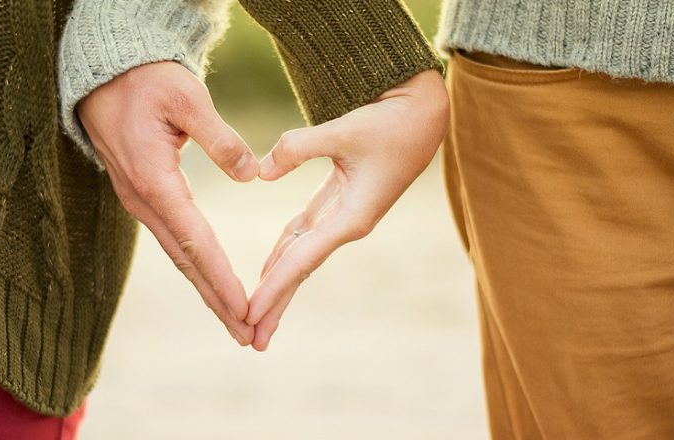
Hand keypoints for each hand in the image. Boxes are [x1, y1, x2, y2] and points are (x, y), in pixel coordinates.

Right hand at [76, 61, 259, 344]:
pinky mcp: (143, 195)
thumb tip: (251, 175)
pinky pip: (172, 239)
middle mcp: (143, 200)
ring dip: (206, 289)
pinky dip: (195, 266)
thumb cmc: (146, 80)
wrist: (103, 74)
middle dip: (217, 300)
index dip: (221, 277)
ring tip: (235, 320)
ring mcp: (139, 201)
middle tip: (247, 334)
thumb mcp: (186, 97)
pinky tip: (210, 281)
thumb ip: (220, 137)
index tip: (245, 308)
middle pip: (185, 261)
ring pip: (178, 255)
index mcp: (155, 180)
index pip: (195, 240)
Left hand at [246, 69, 449, 350]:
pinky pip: (304, 234)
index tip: (249, 315)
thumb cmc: (391, 122)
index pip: (302, 261)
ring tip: (255, 314)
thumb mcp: (344, 130)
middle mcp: (347, 224)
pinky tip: (268, 269)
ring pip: (300, 256)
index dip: (274, 288)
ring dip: (278, 284)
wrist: (423, 113)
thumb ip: (298, 148)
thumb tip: (259, 173)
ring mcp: (343, 216)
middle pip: (300, 270)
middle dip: (275, 304)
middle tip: (250, 339)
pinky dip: (284, 252)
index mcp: (352, 218)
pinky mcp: (339, 202)